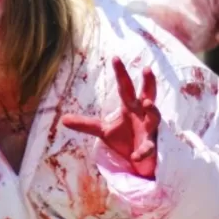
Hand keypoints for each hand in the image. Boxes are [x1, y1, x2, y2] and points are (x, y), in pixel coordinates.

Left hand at [62, 57, 161, 178]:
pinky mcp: (152, 147)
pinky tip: (135, 155)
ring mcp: (149, 130)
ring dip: (152, 110)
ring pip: (155, 117)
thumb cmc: (124, 140)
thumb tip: (63, 119)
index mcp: (129, 107)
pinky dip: (143, 151)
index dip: (121, 73)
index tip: (115, 57)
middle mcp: (142, 114)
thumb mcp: (103, 131)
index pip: (125, 87)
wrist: (137, 161)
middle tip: (147, 69)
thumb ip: (85, 124)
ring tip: (146, 103)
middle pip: (148, 94)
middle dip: (149, 83)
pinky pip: (149, 148)